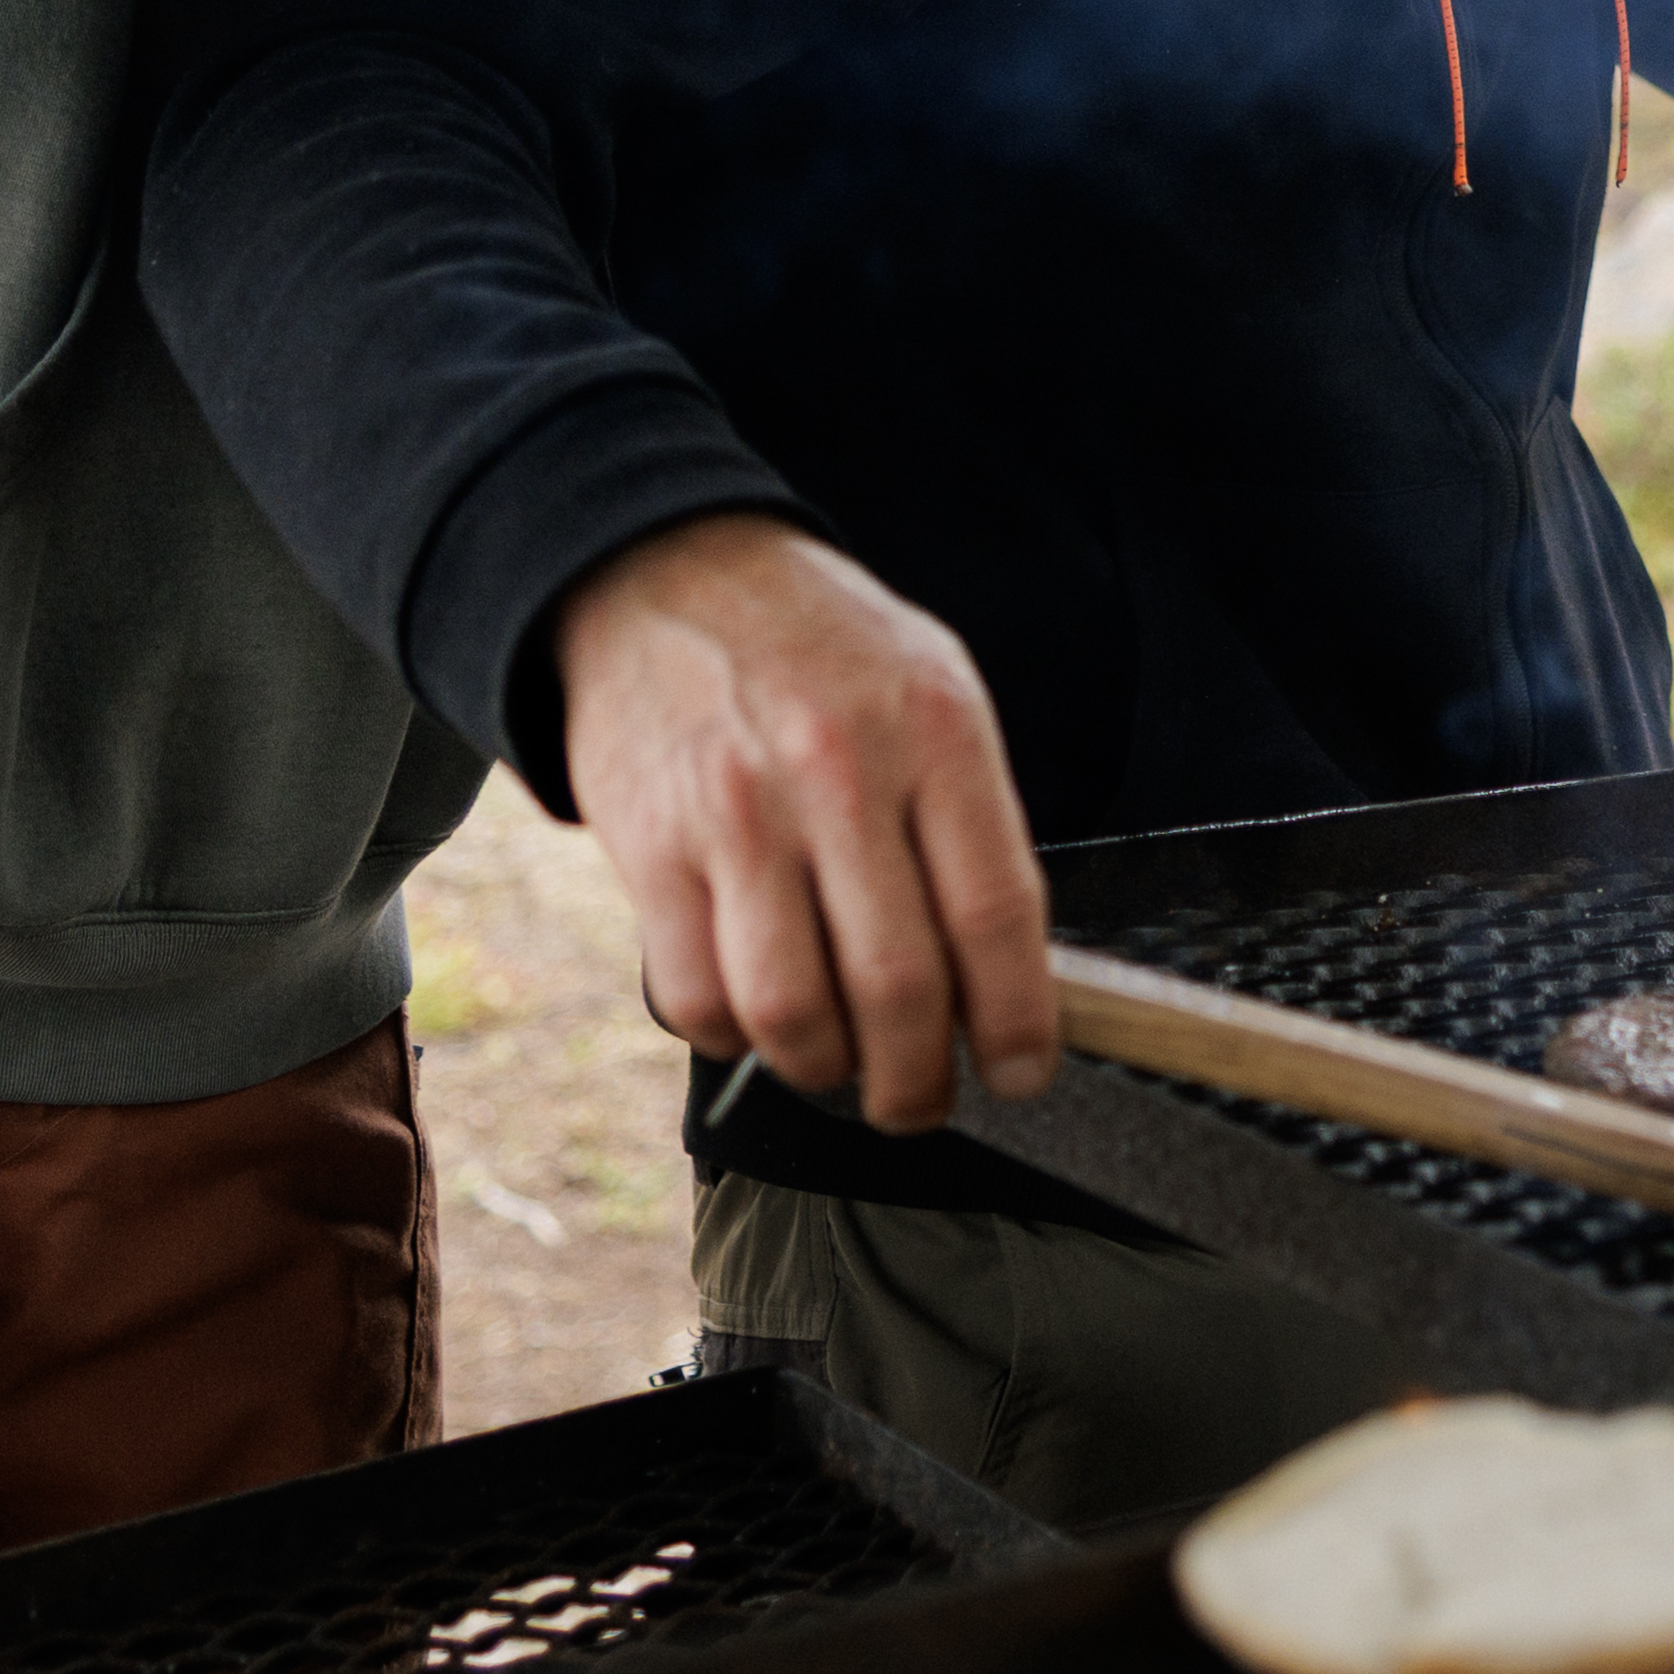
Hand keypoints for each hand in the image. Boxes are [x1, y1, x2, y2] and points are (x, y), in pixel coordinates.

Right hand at [549, 513, 1055, 1132]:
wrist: (663, 572)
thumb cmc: (823, 653)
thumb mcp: (932, 690)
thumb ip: (973, 821)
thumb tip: (1010, 980)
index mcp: (936, 730)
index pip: (997, 914)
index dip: (1019, 1022)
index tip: (1023, 1075)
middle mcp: (839, 770)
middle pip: (898, 986)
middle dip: (919, 1081)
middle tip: (921, 1101)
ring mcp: (737, 811)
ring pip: (792, 1011)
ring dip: (824, 1071)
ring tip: (839, 1064)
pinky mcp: (650, 845)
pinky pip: (696, 995)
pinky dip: (732, 1038)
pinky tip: (754, 1015)